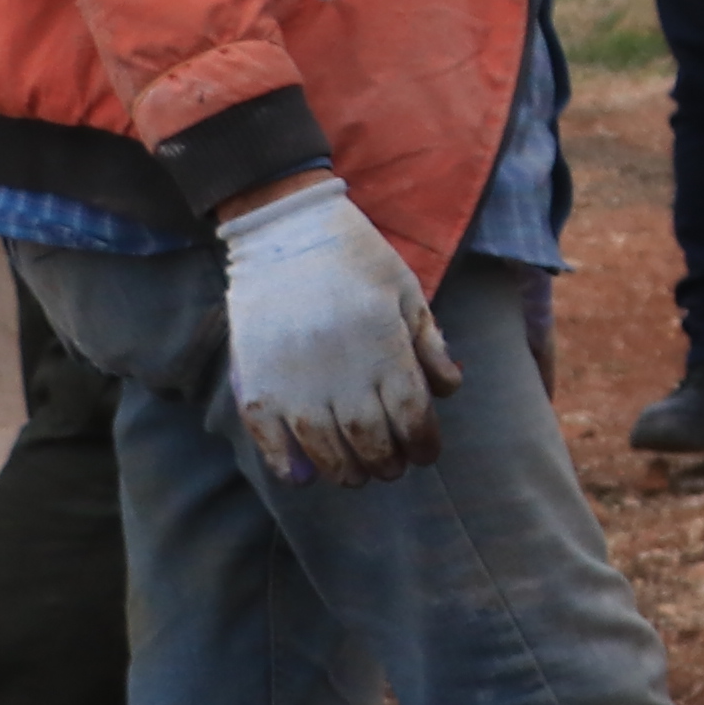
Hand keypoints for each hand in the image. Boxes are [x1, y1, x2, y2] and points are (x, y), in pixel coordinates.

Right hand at [218, 170, 457, 485]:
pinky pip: (268, 435)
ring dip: (344, 470)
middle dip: (387, 463)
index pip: (412, 418)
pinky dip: (284, 462)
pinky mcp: (255, 379)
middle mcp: (341, 371)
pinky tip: (300, 476)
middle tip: (391, 467)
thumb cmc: (356, 257)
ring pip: (324, 448)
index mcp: (384, 348)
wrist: (284, 228)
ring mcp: (294, 378)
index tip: (425, 453)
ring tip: (354, 474)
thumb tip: (448, 390)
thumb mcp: (407, 291)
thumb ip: (428, 343)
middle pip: (371, 442)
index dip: (423, 444)